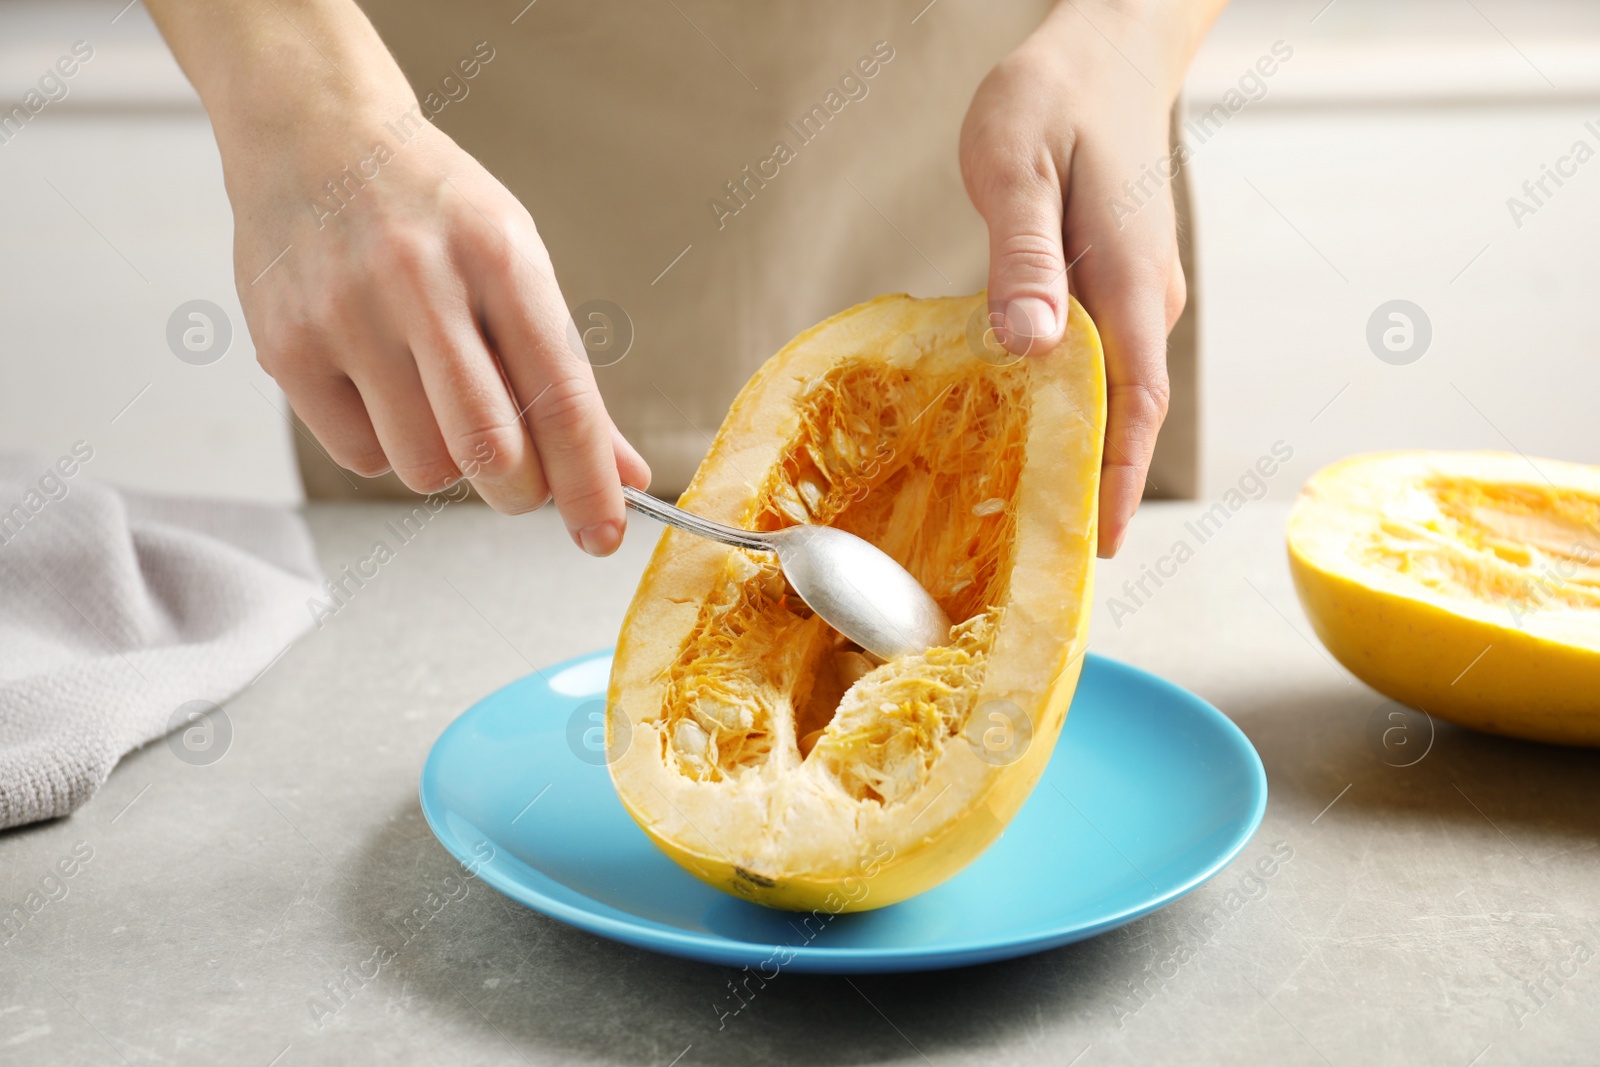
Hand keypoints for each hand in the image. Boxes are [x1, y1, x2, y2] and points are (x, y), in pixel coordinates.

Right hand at [147, 0, 646, 555]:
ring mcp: (346, 313)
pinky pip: (359, 455)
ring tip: (437, 402)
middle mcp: (421, 281)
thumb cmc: (435, 212)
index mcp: (501, 257)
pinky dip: (385, 446)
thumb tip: (625, 478)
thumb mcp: (519, 265)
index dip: (589, 483)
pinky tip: (381, 387)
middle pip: (491, 449)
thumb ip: (567, 378)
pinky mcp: (285, 345)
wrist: (315, 134)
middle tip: (520, 480)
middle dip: (520, 491)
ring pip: (423, 466)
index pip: (561, 398)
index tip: (604, 537)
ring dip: (447, 464)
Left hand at [961, 0, 1218, 556]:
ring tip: (1043, 508)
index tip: (1097, 544)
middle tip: (1056, 552)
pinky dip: (1079, 402)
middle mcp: (1145, 294)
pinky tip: (1039, 422)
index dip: (1117, 478)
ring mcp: (1139, 287)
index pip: (1132, 401)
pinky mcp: (1121, 277)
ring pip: (1119, 386)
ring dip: (1090, 447)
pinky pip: (1106, 356)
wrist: (1105, 47)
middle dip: (1100, 484)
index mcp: (1125, 278)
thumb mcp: (1015, 166)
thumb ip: (1022, 257)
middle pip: (1131, 410)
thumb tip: (1032, 345)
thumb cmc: (1053, 97)